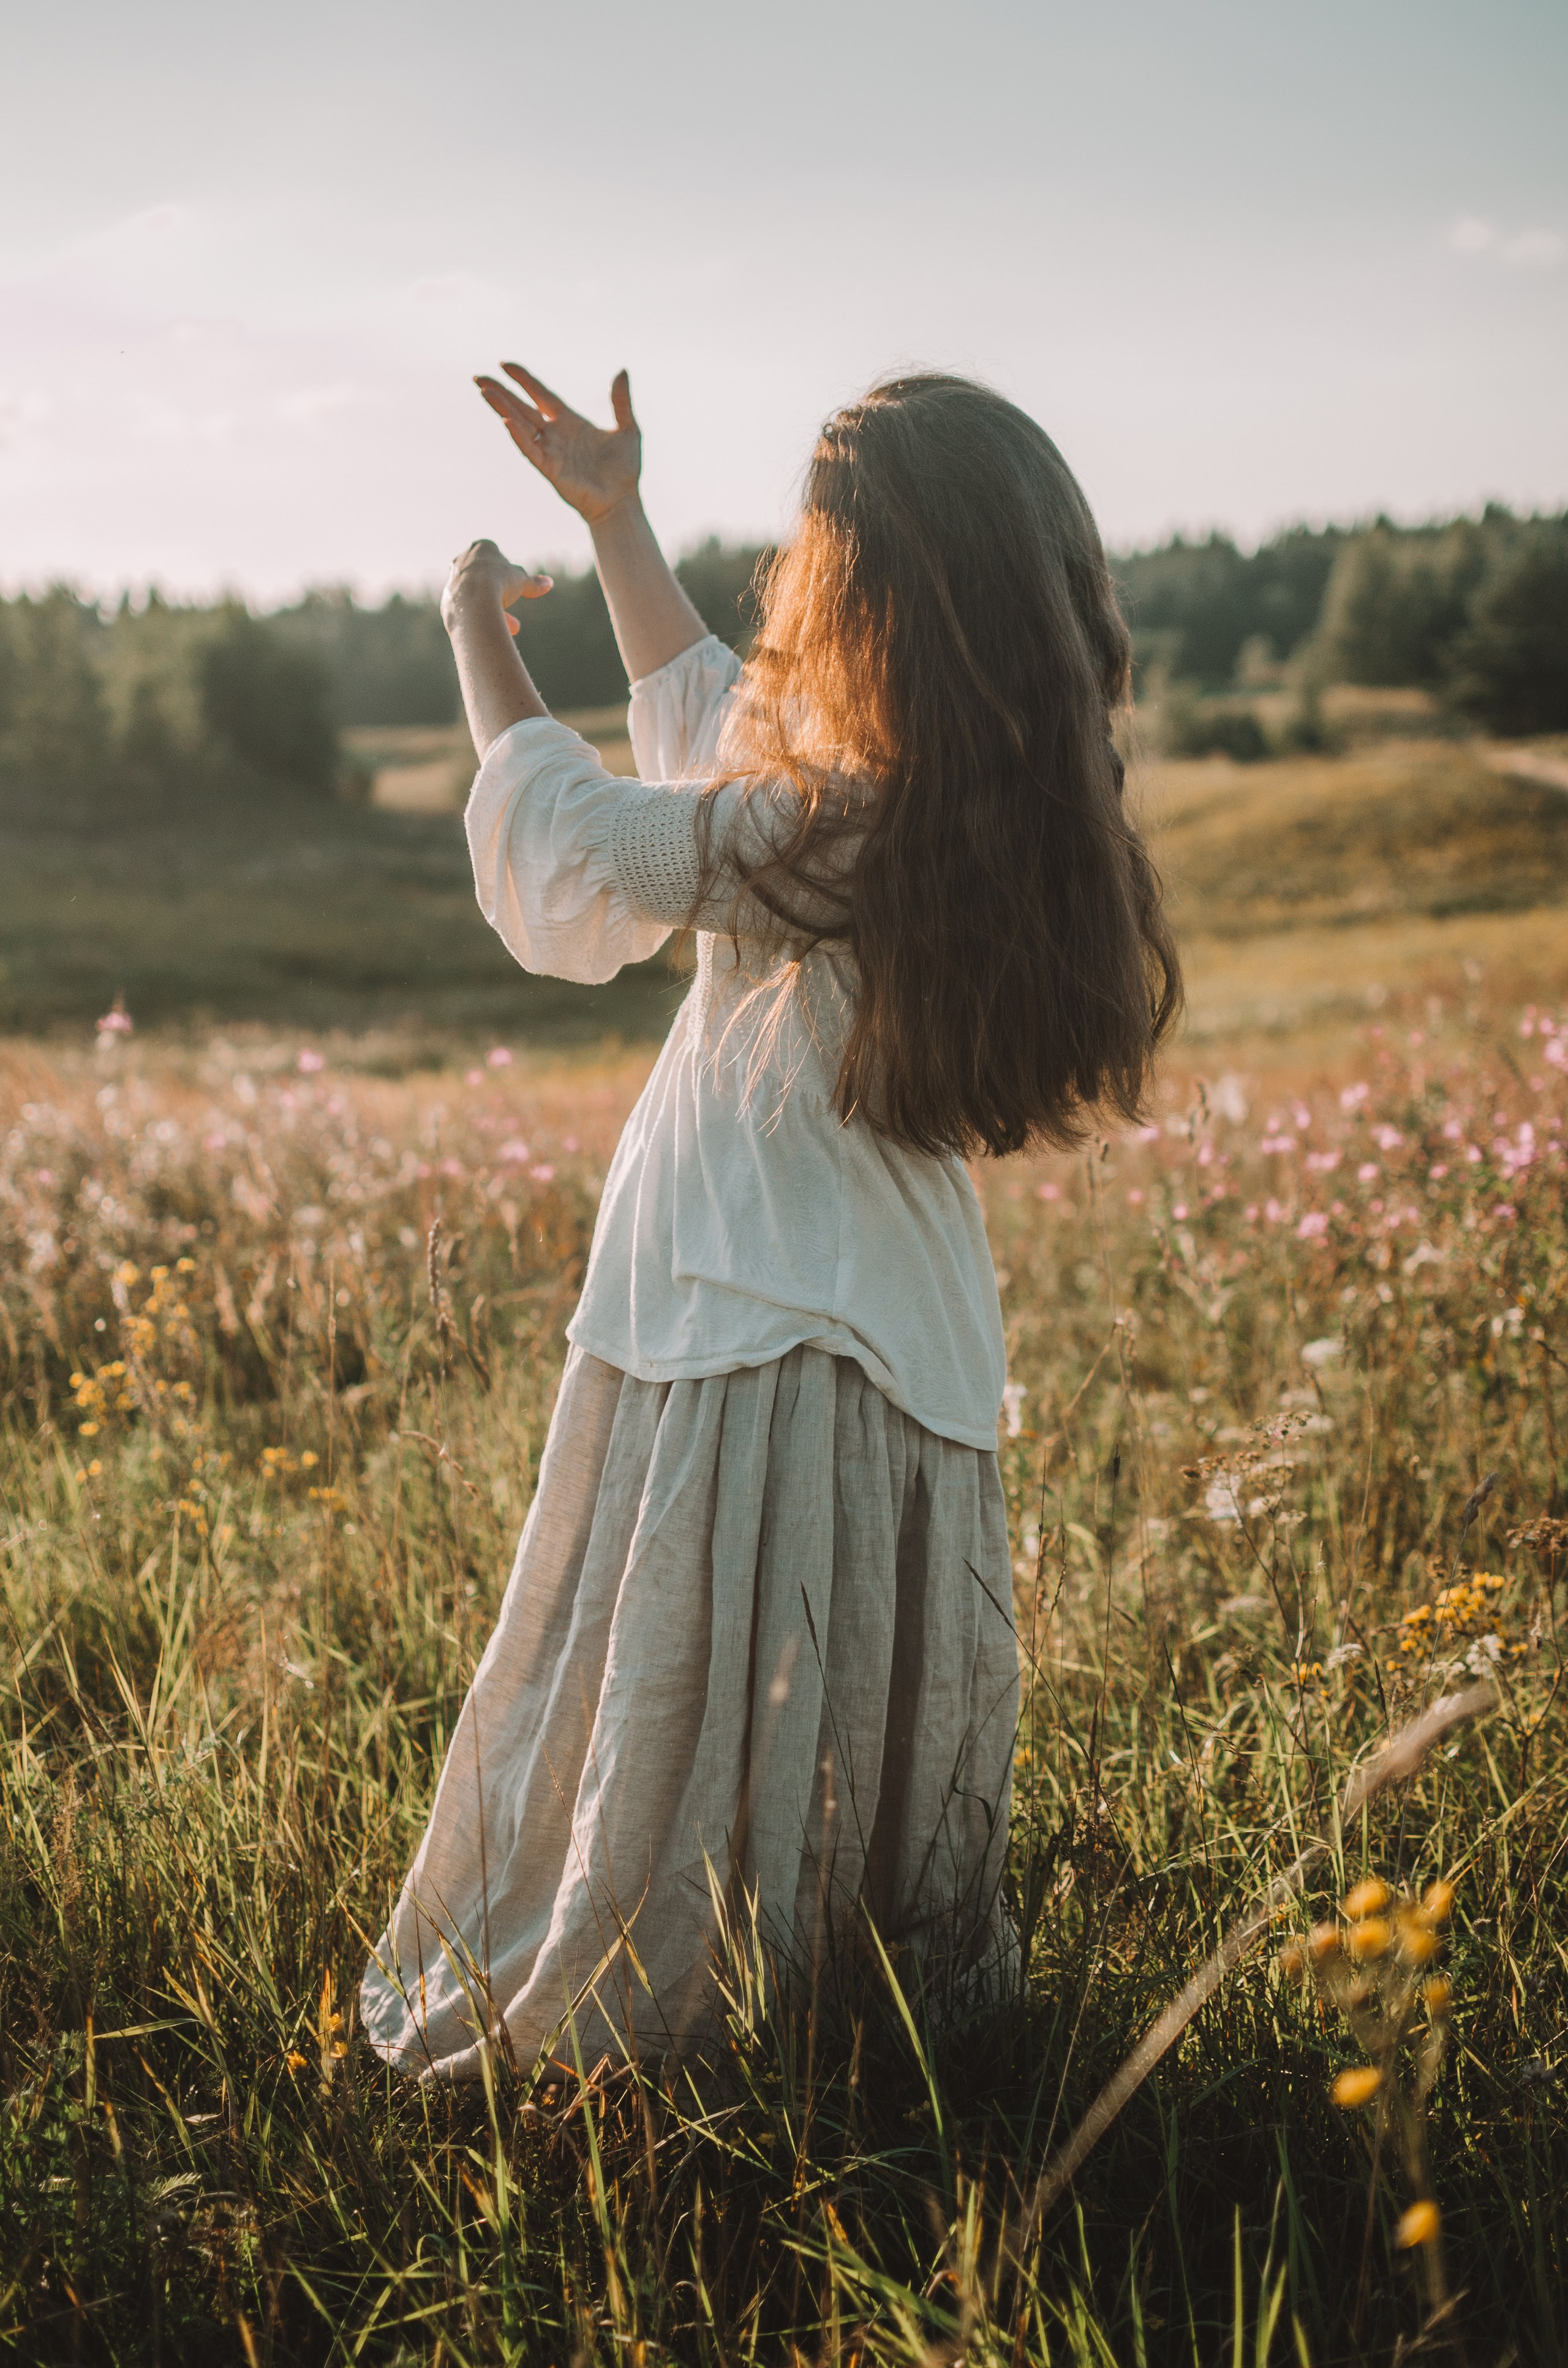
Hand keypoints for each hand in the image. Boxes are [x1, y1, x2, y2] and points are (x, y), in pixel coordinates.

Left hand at [441, 539, 552, 638]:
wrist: (473, 602)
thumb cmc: (498, 584)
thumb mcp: (522, 582)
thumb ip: (534, 583)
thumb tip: (548, 583)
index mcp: (481, 547)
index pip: (497, 556)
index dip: (508, 572)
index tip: (514, 585)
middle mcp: (463, 559)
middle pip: (485, 576)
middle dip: (501, 593)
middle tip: (512, 606)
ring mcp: (454, 579)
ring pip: (476, 594)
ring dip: (494, 608)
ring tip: (512, 627)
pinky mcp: (448, 599)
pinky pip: (468, 608)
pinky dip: (480, 616)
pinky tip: (493, 627)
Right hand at [474, 363, 640, 525]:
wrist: (623, 502)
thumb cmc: (625, 470)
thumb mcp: (628, 429)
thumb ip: (621, 401)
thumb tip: (622, 370)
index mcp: (569, 421)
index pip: (541, 394)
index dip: (524, 380)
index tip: (505, 365)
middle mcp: (555, 434)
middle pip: (522, 407)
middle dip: (501, 393)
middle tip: (479, 378)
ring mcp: (550, 451)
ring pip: (520, 425)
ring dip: (502, 409)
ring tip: (484, 393)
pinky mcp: (550, 469)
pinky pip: (531, 450)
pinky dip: (519, 437)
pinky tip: (507, 422)